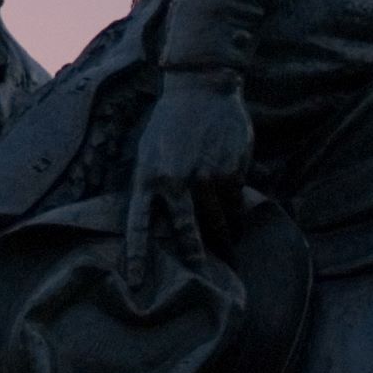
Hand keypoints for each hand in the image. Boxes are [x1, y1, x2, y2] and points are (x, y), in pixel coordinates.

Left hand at [125, 68, 253, 271]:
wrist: (201, 90)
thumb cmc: (170, 125)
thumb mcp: (149, 153)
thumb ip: (154, 186)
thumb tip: (161, 224)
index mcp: (147, 177)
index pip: (137, 224)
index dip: (136, 256)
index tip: (136, 283)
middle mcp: (175, 180)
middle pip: (186, 232)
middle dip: (196, 257)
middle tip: (205, 280)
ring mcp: (205, 177)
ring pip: (216, 220)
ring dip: (223, 236)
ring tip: (229, 252)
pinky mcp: (231, 171)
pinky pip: (235, 202)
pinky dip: (235, 208)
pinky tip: (236, 207)